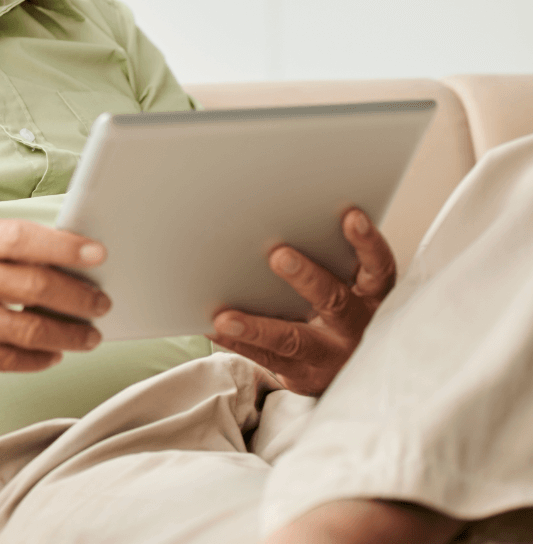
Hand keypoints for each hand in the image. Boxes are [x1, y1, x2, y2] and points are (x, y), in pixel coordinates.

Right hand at [0, 217, 111, 372]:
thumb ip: (8, 245)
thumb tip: (70, 260)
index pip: (21, 240)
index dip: (64, 247)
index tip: (97, 254)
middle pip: (34, 288)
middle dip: (79, 299)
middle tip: (100, 303)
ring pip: (28, 331)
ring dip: (69, 335)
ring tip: (88, 334)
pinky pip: (8, 360)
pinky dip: (39, 358)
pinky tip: (54, 352)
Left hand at [208, 208, 395, 394]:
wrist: (347, 373)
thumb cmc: (340, 315)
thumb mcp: (351, 289)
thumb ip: (332, 262)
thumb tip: (279, 222)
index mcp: (373, 297)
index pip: (378, 267)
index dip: (366, 243)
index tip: (351, 216)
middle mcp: (357, 327)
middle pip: (335, 301)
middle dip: (307, 278)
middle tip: (278, 255)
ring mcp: (330, 355)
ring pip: (294, 340)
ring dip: (257, 327)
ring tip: (225, 317)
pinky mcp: (303, 375)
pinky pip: (267, 358)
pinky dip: (237, 342)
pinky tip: (212, 328)